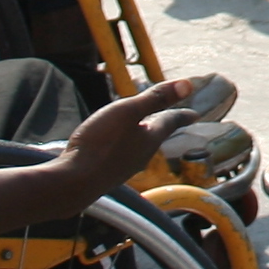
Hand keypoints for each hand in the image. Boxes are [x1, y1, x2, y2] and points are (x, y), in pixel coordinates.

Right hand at [46, 76, 201, 199]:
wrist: (74, 183)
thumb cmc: (101, 144)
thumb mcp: (127, 112)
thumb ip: (155, 98)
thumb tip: (188, 85)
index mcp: (150, 139)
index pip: (171, 122)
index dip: (182, 114)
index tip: (194, 114)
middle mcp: (141, 155)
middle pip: (155, 136)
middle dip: (162, 126)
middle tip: (169, 119)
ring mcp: (124, 168)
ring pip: (138, 147)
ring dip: (142, 137)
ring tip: (142, 130)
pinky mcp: (107, 176)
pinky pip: (121, 156)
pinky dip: (123, 147)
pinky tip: (112, 147)